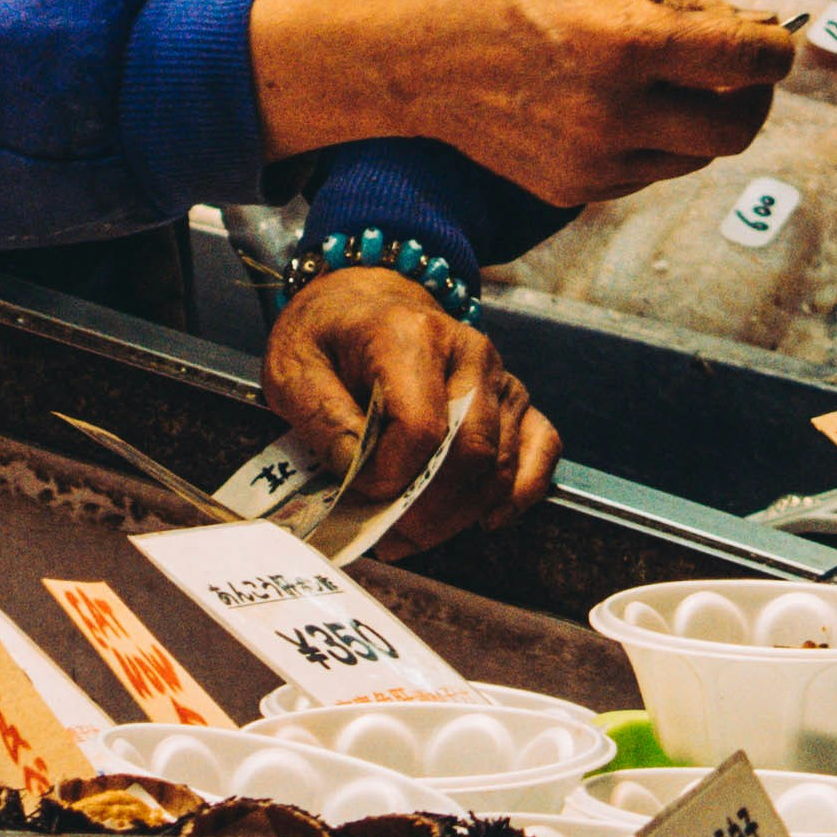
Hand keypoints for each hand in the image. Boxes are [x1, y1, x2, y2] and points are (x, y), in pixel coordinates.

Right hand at [248, 0, 794, 206]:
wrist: (412, 50)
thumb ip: (677, 0)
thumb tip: (743, 28)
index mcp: (626, 42)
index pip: (744, 60)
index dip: (776, 49)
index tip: (778, 40)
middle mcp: (616, 112)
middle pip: (734, 129)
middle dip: (752, 98)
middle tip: (744, 73)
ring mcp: (593, 159)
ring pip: (693, 157)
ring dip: (700, 120)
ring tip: (669, 81)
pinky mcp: (572, 188)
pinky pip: (644, 171)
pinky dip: (653, 142)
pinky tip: (618, 105)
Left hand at [265, 267, 559, 558]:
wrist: (362, 302)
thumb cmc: (325, 338)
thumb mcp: (294, 369)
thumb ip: (323, 419)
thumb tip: (360, 474)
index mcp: (410, 334)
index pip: (421, 428)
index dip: (391, 476)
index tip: (356, 492)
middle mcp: (468, 350)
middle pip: (469, 452)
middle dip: (428, 509)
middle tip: (386, 534)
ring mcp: (498, 373)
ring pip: (500, 463)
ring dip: (459, 515)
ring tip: (410, 534)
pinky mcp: (513, 395)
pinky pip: (542, 448)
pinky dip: (519, 493)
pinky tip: (483, 520)